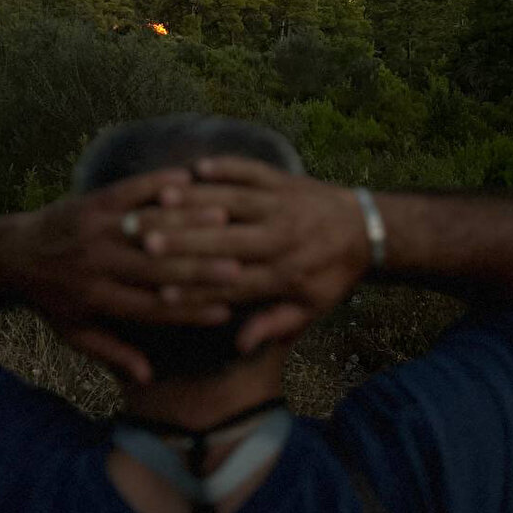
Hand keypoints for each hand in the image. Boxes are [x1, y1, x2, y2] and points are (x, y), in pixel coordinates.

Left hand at [0, 168, 246, 383]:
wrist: (10, 253)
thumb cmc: (50, 299)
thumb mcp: (75, 333)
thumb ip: (112, 352)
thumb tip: (148, 378)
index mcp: (96, 299)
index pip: (151, 308)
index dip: (190, 310)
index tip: (226, 311)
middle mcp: (96, 265)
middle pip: (156, 268)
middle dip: (200, 268)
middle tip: (239, 267)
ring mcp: (94, 230)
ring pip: (149, 227)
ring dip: (188, 222)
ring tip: (226, 221)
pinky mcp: (92, 202)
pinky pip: (130, 190)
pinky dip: (160, 184)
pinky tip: (191, 179)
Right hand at [143, 157, 371, 353]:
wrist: (367, 230)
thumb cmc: (331, 275)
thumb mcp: (310, 309)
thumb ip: (274, 325)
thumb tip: (240, 345)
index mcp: (284, 275)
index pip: (232, 283)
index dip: (196, 287)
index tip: (160, 290)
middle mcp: (281, 238)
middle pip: (225, 241)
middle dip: (184, 240)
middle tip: (145, 241)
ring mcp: (282, 205)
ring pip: (233, 201)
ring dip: (195, 200)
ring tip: (160, 200)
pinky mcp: (283, 180)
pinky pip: (251, 171)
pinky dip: (226, 167)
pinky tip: (197, 167)